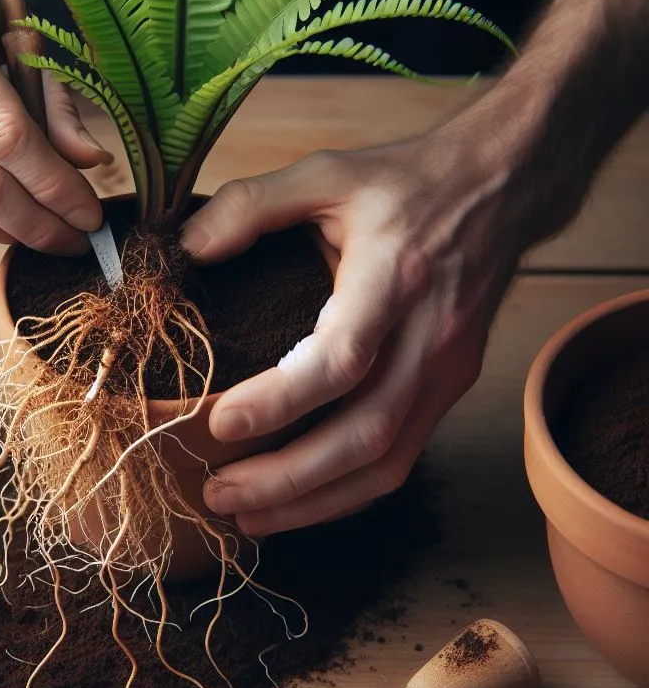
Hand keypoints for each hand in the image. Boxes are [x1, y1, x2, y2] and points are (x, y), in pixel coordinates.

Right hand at [0, 0, 108, 250]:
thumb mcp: (19, 25)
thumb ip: (55, 98)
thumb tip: (92, 162)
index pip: (6, 137)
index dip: (55, 186)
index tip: (90, 214)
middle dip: (38, 224)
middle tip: (76, 238)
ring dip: (7, 234)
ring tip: (45, 232)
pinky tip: (1, 218)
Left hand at [181, 129, 525, 535]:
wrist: (500, 190)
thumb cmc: (406, 183)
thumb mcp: (326, 172)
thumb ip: (251, 204)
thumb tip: (186, 249)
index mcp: (396, 276)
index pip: (342, 358)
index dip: (281, 401)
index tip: (220, 425)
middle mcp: (429, 336)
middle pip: (365, 434)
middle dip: (288, 479)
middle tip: (219, 494)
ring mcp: (446, 370)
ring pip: (386, 463)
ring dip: (314, 502)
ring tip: (248, 516)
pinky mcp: (448, 388)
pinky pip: (400, 457)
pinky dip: (346, 491)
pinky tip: (298, 501)